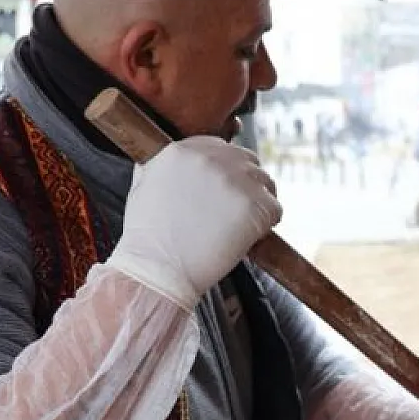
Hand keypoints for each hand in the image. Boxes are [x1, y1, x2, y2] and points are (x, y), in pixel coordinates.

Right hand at [107, 137, 281, 310]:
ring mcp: (235, 181)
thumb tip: (181, 159)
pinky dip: (267, 225)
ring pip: (266, 184)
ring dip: (259, 203)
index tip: (224, 191)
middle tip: (237, 211)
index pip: (222, 148)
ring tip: (244, 226)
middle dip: (247, 184)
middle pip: (248, 161)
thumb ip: (162, 164)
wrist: (157, 270)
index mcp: (183, 150)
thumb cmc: (147, 238)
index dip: (227, 171)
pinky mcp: (254, 205)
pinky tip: (249, 238)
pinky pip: (275, 209)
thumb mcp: (143, 185)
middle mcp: (211, 159)